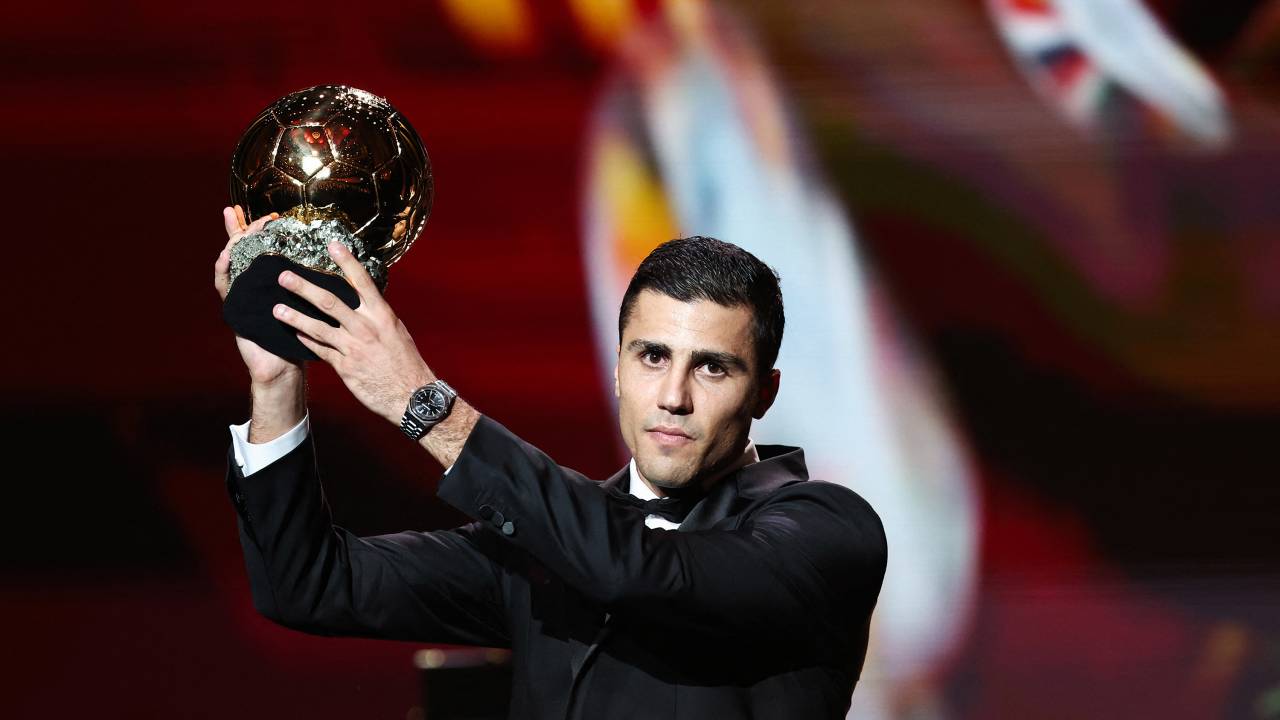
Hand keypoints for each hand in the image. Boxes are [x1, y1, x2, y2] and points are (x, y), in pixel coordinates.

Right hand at [213, 205, 301, 386]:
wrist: (284, 364)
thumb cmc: (302, 334)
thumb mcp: (312, 304)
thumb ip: (317, 282)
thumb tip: (342, 259)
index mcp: (273, 280)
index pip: (267, 248)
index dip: (266, 230)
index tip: (275, 214)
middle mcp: (254, 283)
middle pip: (245, 249)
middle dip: (243, 228)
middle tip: (244, 212)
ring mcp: (242, 293)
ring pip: (232, 262)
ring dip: (232, 242)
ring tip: (234, 225)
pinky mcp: (234, 308)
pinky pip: (224, 286)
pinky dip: (223, 270)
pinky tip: (224, 257)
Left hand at [271, 240, 433, 424]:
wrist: (412, 395)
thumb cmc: (406, 362)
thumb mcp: (396, 332)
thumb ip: (377, 316)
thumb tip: (364, 302)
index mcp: (382, 315)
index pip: (362, 282)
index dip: (346, 262)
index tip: (332, 245)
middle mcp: (366, 327)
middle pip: (329, 302)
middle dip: (304, 288)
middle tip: (284, 276)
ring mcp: (353, 347)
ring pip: (317, 327)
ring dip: (294, 316)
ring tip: (276, 309)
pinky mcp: (345, 367)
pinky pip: (320, 350)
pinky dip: (306, 341)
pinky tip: (293, 334)